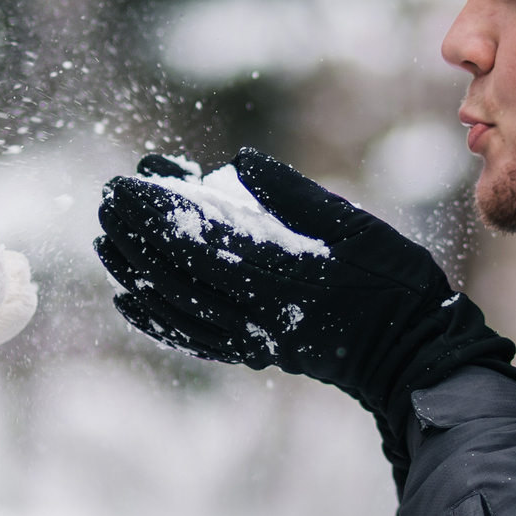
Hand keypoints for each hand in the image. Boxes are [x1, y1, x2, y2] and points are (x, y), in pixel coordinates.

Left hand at [95, 149, 515, 459]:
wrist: (411, 354)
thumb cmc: (392, 281)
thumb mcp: (354, 225)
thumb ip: (294, 194)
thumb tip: (237, 161)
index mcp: (277, 269)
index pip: (198, 236)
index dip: (155, 210)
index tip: (124, 184)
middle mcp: (254, 307)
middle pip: (176, 269)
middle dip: (135, 233)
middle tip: (105, 201)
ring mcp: (251, 334)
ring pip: (176, 304)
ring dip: (135, 272)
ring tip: (105, 243)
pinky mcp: (254, 351)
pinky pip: (192, 337)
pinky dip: (156, 319)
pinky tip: (131, 300)